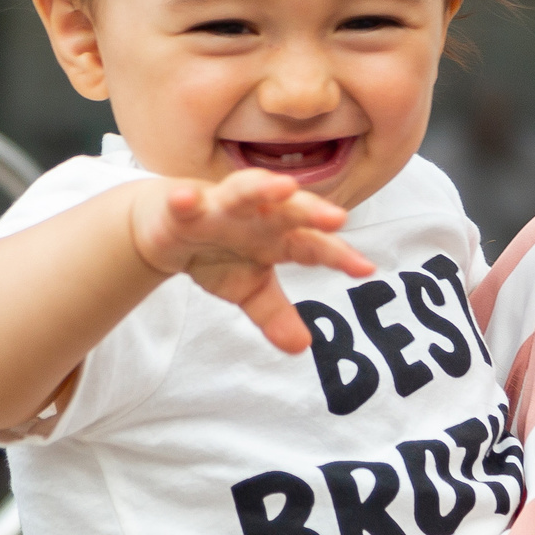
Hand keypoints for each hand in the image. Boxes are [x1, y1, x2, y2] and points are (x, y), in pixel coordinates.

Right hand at [129, 170, 373, 353]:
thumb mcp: (249, 290)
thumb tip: (302, 348)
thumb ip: (276, 315)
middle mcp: (257, 214)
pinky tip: (186, 198)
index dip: (340, 256)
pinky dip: (185, 199)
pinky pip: (184, 201)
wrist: (168, 228)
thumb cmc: (220, 251)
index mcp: (279, 236)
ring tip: (283, 187)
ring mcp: (220, 207)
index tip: (366, 269)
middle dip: (312, 212)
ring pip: (244, 192)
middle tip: (338, 217)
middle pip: (289, 211)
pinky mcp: (183, 206)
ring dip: (262, 188)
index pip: (315, 246)